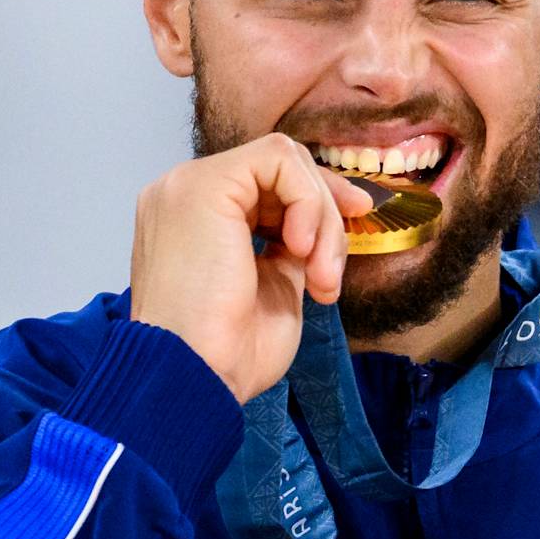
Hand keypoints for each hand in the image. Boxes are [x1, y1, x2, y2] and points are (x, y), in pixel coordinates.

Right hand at [130, 133, 372, 402]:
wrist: (194, 377)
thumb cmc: (228, 353)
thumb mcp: (273, 289)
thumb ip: (288, 248)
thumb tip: (319, 227)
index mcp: (194, 221)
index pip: (265, 186)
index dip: (315, 201)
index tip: (355, 221)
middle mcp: (184, 195)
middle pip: (278, 169)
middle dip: (326, 212)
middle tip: (329, 272)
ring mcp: (189, 186)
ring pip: (284, 162)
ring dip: (320, 215)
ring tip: (317, 274)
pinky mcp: (204, 185)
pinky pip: (278, 161)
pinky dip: (307, 200)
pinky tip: (301, 247)